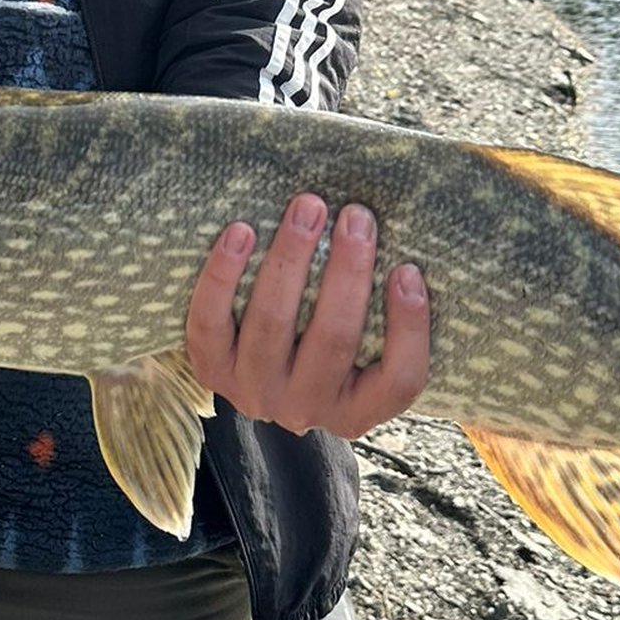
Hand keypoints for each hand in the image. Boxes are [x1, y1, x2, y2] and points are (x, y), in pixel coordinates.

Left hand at [185, 193, 429, 438]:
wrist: (254, 372)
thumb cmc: (325, 339)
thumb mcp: (362, 346)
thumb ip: (384, 314)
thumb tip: (405, 249)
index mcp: (357, 410)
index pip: (399, 380)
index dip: (409, 328)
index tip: (408, 270)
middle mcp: (305, 409)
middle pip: (333, 339)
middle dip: (347, 270)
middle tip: (356, 217)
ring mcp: (254, 393)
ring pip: (271, 324)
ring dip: (290, 257)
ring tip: (307, 209)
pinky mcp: (212, 370)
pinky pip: (210, 322)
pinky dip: (223, 275)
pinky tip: (241, 232)